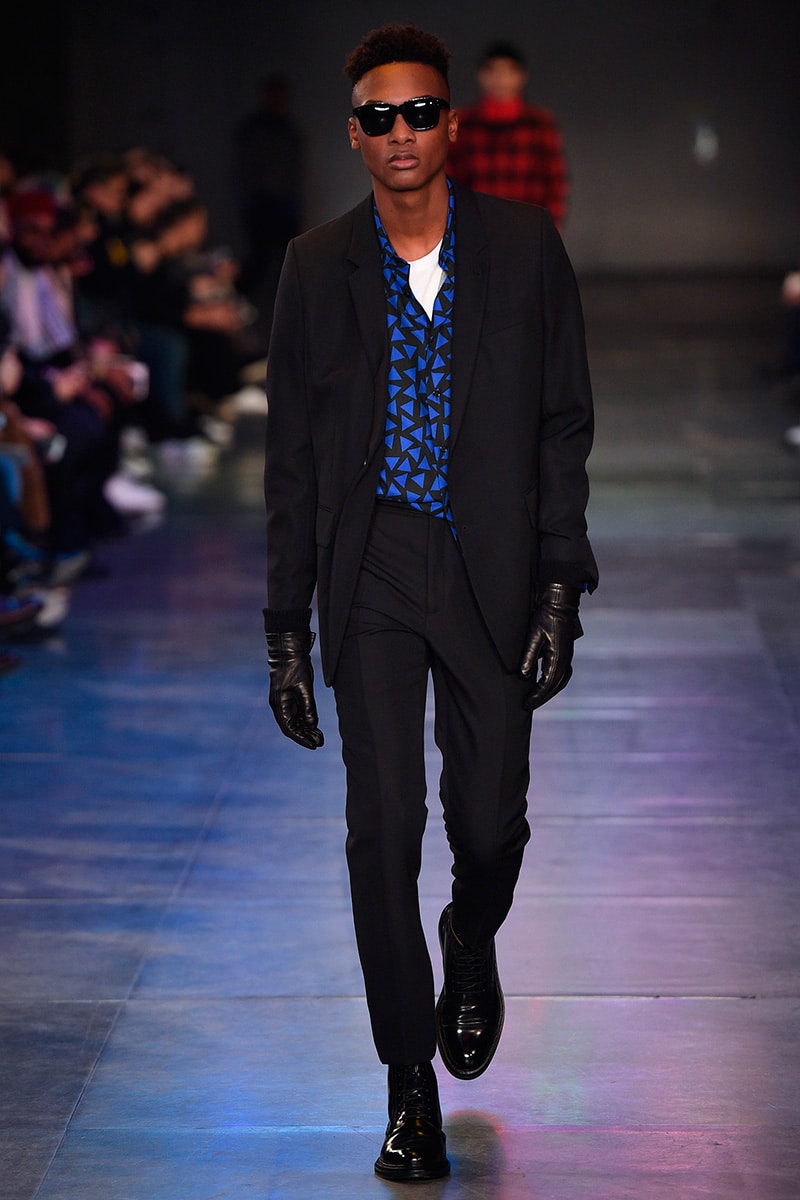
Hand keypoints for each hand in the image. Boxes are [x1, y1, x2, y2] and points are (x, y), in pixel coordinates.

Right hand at [266, 630, 324, 748]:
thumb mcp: (304, 687)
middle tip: (319, 743)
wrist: (289, 651)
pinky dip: (305, 721)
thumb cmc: (295, 667)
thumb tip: (313, 725)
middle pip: (291, 727)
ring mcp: (284, 702)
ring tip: (319, 737)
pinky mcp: (290, 697)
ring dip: (306, 730)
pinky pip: (297, 714)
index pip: (289, 728)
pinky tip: (315, 726)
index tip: (314, 745)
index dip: (301, 738)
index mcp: (279, 704)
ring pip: (294, 722)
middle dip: (305, 736)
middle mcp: (280, 706)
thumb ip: (308, 707)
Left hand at [519, 583, 582, 711]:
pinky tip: (545, 685)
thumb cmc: (545, 617)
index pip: (547, 684)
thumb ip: (529, 656)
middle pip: (555, 687)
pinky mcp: (566, 654)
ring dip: (548, 692)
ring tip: (535, 699)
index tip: (526, 704)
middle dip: (542, 698)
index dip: (536, 696)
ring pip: (560, 682)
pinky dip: (553, 684)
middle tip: (528, 705)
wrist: (559, 603)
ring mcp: (567, 657)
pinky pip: (562, 675)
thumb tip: (524, 675)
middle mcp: (565, 661)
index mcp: (558, 658)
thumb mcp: (533, 636)